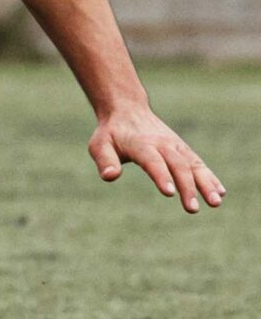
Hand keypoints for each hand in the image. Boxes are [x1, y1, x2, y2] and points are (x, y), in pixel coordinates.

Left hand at [88, 103, 224, 212]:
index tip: (169, 193)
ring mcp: (176, 146)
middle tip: (192, 208)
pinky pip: (199, 163)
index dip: (161, 176)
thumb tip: (110, 176)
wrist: (128, 110)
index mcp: (141, 144)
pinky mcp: (184, 150)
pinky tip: (219, 192)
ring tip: (216, 203)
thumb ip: (105, 160)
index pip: (153, 161)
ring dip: (206, 184)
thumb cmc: (111, 133)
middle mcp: (162, 144)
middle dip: (187, 187)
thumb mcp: (99, 144)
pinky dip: (210, 177)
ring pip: (194, 165)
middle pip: (178, 165)